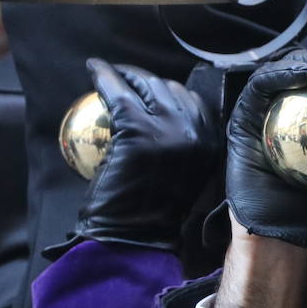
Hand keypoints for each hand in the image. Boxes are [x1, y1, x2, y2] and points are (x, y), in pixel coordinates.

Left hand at [44, 60, 219, 257]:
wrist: (134, 238)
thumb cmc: (151, 214)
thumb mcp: (185, 176)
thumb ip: (185, 147)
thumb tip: (169, 121)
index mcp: (211, 142)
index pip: (193, 101)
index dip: (168, 91)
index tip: (150, 91)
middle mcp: (196, 130)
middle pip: (170, 88)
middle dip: (147, 78)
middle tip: (126, 78)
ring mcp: (168, 128)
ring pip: (146, 85)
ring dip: (126, 74)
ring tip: (110, 73)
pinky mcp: (137, 129)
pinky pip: (118, 92)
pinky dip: (104, 76)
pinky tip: (95, 69)